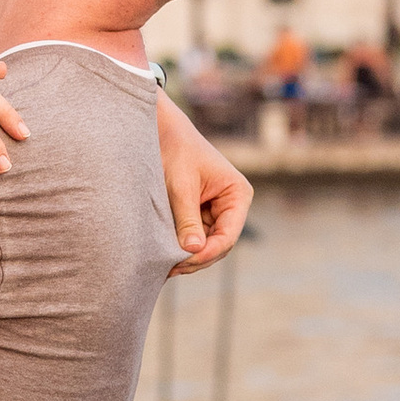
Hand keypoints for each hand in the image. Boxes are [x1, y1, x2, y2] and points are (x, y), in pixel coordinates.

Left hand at [157, 92, 250, 271]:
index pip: (228, 234)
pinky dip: (180, 248)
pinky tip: (164, 256)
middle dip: (196, 259)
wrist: (162, 132)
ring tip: (165, 266)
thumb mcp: (181, 185)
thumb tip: (193, 250)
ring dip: (187, 257)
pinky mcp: (199, 215)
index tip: (186, 260)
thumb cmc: (176, 151)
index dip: (209, 252)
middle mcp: (231, 206)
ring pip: (205, 245)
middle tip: (170, 268)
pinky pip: (193, 238)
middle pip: (218, 245)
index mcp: (237, 195)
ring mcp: (216, 212)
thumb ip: (187, 218)